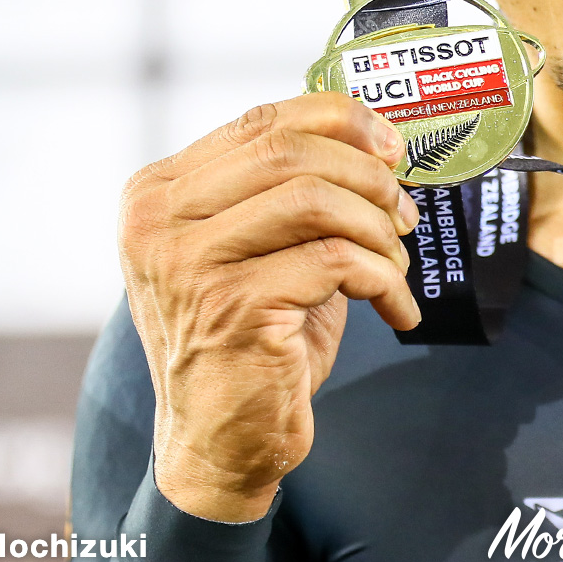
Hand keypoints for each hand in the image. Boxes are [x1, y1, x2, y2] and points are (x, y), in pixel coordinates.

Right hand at [119, 94, 420, 522]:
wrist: (219, 440)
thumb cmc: (253, 337)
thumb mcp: (259, 247)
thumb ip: (290, 187)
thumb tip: (376, 136)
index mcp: (158, 192)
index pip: (262, 121)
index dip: (341, 121)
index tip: (393, 146)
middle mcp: (158, 220)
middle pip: (290, 152)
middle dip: (366, 175)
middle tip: (404, 212)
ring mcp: (187, 263)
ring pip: (315, 199)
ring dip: (377, 228)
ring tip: (396, 264)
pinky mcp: (231, 307)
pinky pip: (336, 262)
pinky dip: (383, 280)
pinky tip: (396, 309)